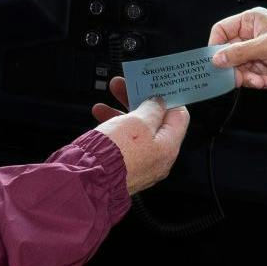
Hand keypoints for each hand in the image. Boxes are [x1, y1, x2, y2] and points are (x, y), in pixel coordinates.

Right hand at [91, 76, 189, 193]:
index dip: (169, 97)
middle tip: (126, 85)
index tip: (157, 84)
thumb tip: (158, 103)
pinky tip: (100, 115)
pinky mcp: (121, 167)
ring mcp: (139, 164)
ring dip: (122, 111)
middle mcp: (156, 158)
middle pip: (154, 122)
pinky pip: (121, 142)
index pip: (178, 117)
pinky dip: (112, 127)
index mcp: (168, 147)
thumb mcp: (138, 122)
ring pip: (135, 131)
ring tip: (107, 98)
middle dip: (139, 100)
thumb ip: (152, 109)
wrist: (87, 181)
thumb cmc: (115, 154)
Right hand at [208, 7, 266, 89]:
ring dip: (245, 77)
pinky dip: (254, 82)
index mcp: (249, 21)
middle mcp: (249, 37)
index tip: (215, 60)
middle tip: (237, 76)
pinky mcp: (260, 69)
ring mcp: (254, 54)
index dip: (215, 45)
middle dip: (232, 67)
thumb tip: (217, 58)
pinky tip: (266, 81)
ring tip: (258, 79)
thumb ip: (240, 52)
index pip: (222, 30)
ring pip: (236, 69)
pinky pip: (247, 78)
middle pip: (226, 53)